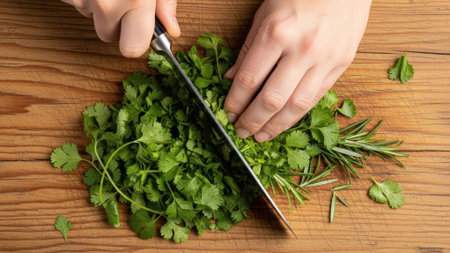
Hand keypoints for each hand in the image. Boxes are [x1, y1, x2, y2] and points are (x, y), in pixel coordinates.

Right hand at [62, 0, 179, 56]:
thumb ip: (165, 2)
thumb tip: (171, 28)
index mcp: (135, 0)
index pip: (132, 49)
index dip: (136, 41)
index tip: (139, 32)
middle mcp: (106, 4)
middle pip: (108, 35)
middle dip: (115, 22)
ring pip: (91, 17)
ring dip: (99, 6)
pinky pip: (75, 3)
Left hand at [224, 0, 371, 141]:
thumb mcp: (265, 14)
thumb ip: (248, 48)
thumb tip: (232, 78)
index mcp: (277, 32)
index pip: (250, 79)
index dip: (235, 101)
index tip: (227, 112)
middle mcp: (302, 49)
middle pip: (272, 99)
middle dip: (252, 120)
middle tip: (241, 132)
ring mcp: (325, 59)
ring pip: (296, 106)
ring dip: (276, 126)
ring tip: (261, 136)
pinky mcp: (341, 65)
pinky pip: (316, 98)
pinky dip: (297, 114)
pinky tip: (284, 123)